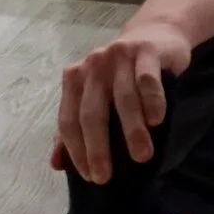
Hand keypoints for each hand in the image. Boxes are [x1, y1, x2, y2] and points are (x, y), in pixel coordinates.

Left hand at [53, 22, 194, 182]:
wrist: (155, 36)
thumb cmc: (122, 76)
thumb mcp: (96, 97)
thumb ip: (75, 127)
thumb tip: (56, 165)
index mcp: (74, 79)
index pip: (68, 120)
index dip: (76, 150)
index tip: (89, 177)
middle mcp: (91, 65)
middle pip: (91, 113)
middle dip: (97, 148)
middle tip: (106, 177)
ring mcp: (118, 56)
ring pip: (123, 99)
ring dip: (132, 131)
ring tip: (142, 157)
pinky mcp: (145, 51)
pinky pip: (146, 80)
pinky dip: (152, 101)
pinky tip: (157, 121)